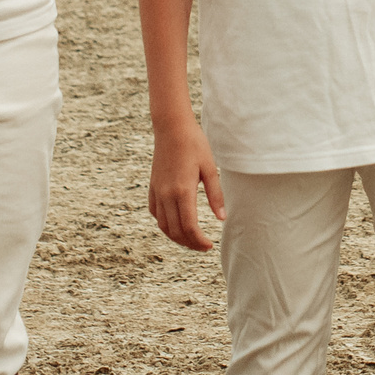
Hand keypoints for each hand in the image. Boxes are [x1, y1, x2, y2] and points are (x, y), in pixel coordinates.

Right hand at [149, 119, 226, 251]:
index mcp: (183, 190)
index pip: (189, 227)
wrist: (171, 127)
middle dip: (189, 243)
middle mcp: (167, 194)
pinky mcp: (152, 187)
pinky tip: (175, 223)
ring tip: (191, 239)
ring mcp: (157, 191)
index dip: (199, 241)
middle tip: (203, 246)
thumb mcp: (210, 168)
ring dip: (176, 237)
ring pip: (163, 225)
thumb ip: (215, 195)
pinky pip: (155, 213)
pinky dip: (164, 224)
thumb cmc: (194, 144)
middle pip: (175, 230)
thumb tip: (222, 218)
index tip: (210, 246)